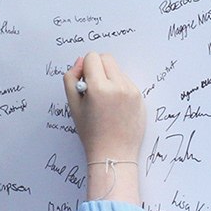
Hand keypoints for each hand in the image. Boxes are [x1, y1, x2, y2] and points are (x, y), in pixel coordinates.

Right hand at [64, 52, 143, 202]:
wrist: (114, 153)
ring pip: (117, 69)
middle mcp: (118, 86)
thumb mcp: (73, 106)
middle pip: (107, 58)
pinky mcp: (140, 96)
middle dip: (98, 68)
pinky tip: (115, 106)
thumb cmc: (91, 133)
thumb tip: (80, 61)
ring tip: (105, 101)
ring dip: (109, 77)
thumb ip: (71, 78)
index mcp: (99, 88)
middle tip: (93, 88)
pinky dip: (119, 87)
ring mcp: (131, 91)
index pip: (92, 57)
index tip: (84, 83)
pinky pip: (127, 81)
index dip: (85, 68)